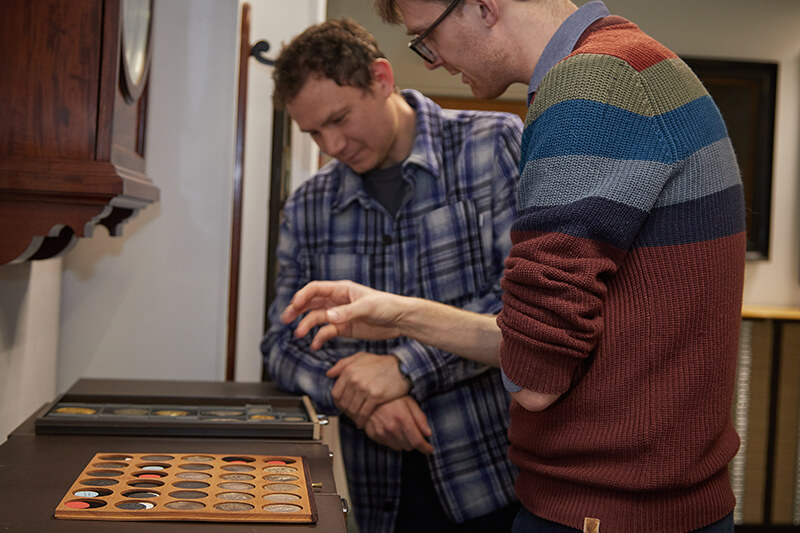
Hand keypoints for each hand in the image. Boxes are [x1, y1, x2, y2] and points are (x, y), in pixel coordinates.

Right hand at [282, 280, 407, 349]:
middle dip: (297, 310)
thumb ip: (347, 312)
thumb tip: (329, 316)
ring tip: (299, 334)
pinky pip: (327, 332)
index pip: (316, 289)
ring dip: (306, 325)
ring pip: (316, 318)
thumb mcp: (368, 307)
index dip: (303, 296)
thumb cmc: (388, 305)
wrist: (401, 320)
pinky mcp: (344, 328)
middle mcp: (338, 301)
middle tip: (286, 319)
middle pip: (311, 303)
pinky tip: (315, 345)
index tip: (294, 305)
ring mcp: (340, 315)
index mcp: (342, 290)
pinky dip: (319, 338)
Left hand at [327, 352, 410, 426]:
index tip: (341, 405)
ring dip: (353, 416)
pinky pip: (364, 413)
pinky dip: (361, 420)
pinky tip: (362, 422)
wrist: (402, 367)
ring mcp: (365, 388)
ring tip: (356, 417)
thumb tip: (329, 374)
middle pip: (343, 403)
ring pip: (352, 409)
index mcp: (349, 370)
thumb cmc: (382, 362)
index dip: (338, 401)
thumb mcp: (361, 357)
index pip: (335, 392)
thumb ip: (343, 364)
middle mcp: (355, 379)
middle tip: (349, 413)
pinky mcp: (375, 397)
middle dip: (345, 410)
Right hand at [364, 396, 432, 454]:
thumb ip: (420, 418)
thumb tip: (428, 433)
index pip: (417, 441)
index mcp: (403, 419)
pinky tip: (392, 429)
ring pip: (399, 447)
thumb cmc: (392, 397)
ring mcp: (381, 432)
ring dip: (404, 442)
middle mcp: (392, 428)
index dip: (426, 448)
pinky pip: (388, 444)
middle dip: (414, 442)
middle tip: (414, 433)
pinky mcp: (374, 435)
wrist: (369, 394)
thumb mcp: (410, 402)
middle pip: (409, 446)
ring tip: (402, 429)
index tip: (429, 449)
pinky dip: (393, 440)